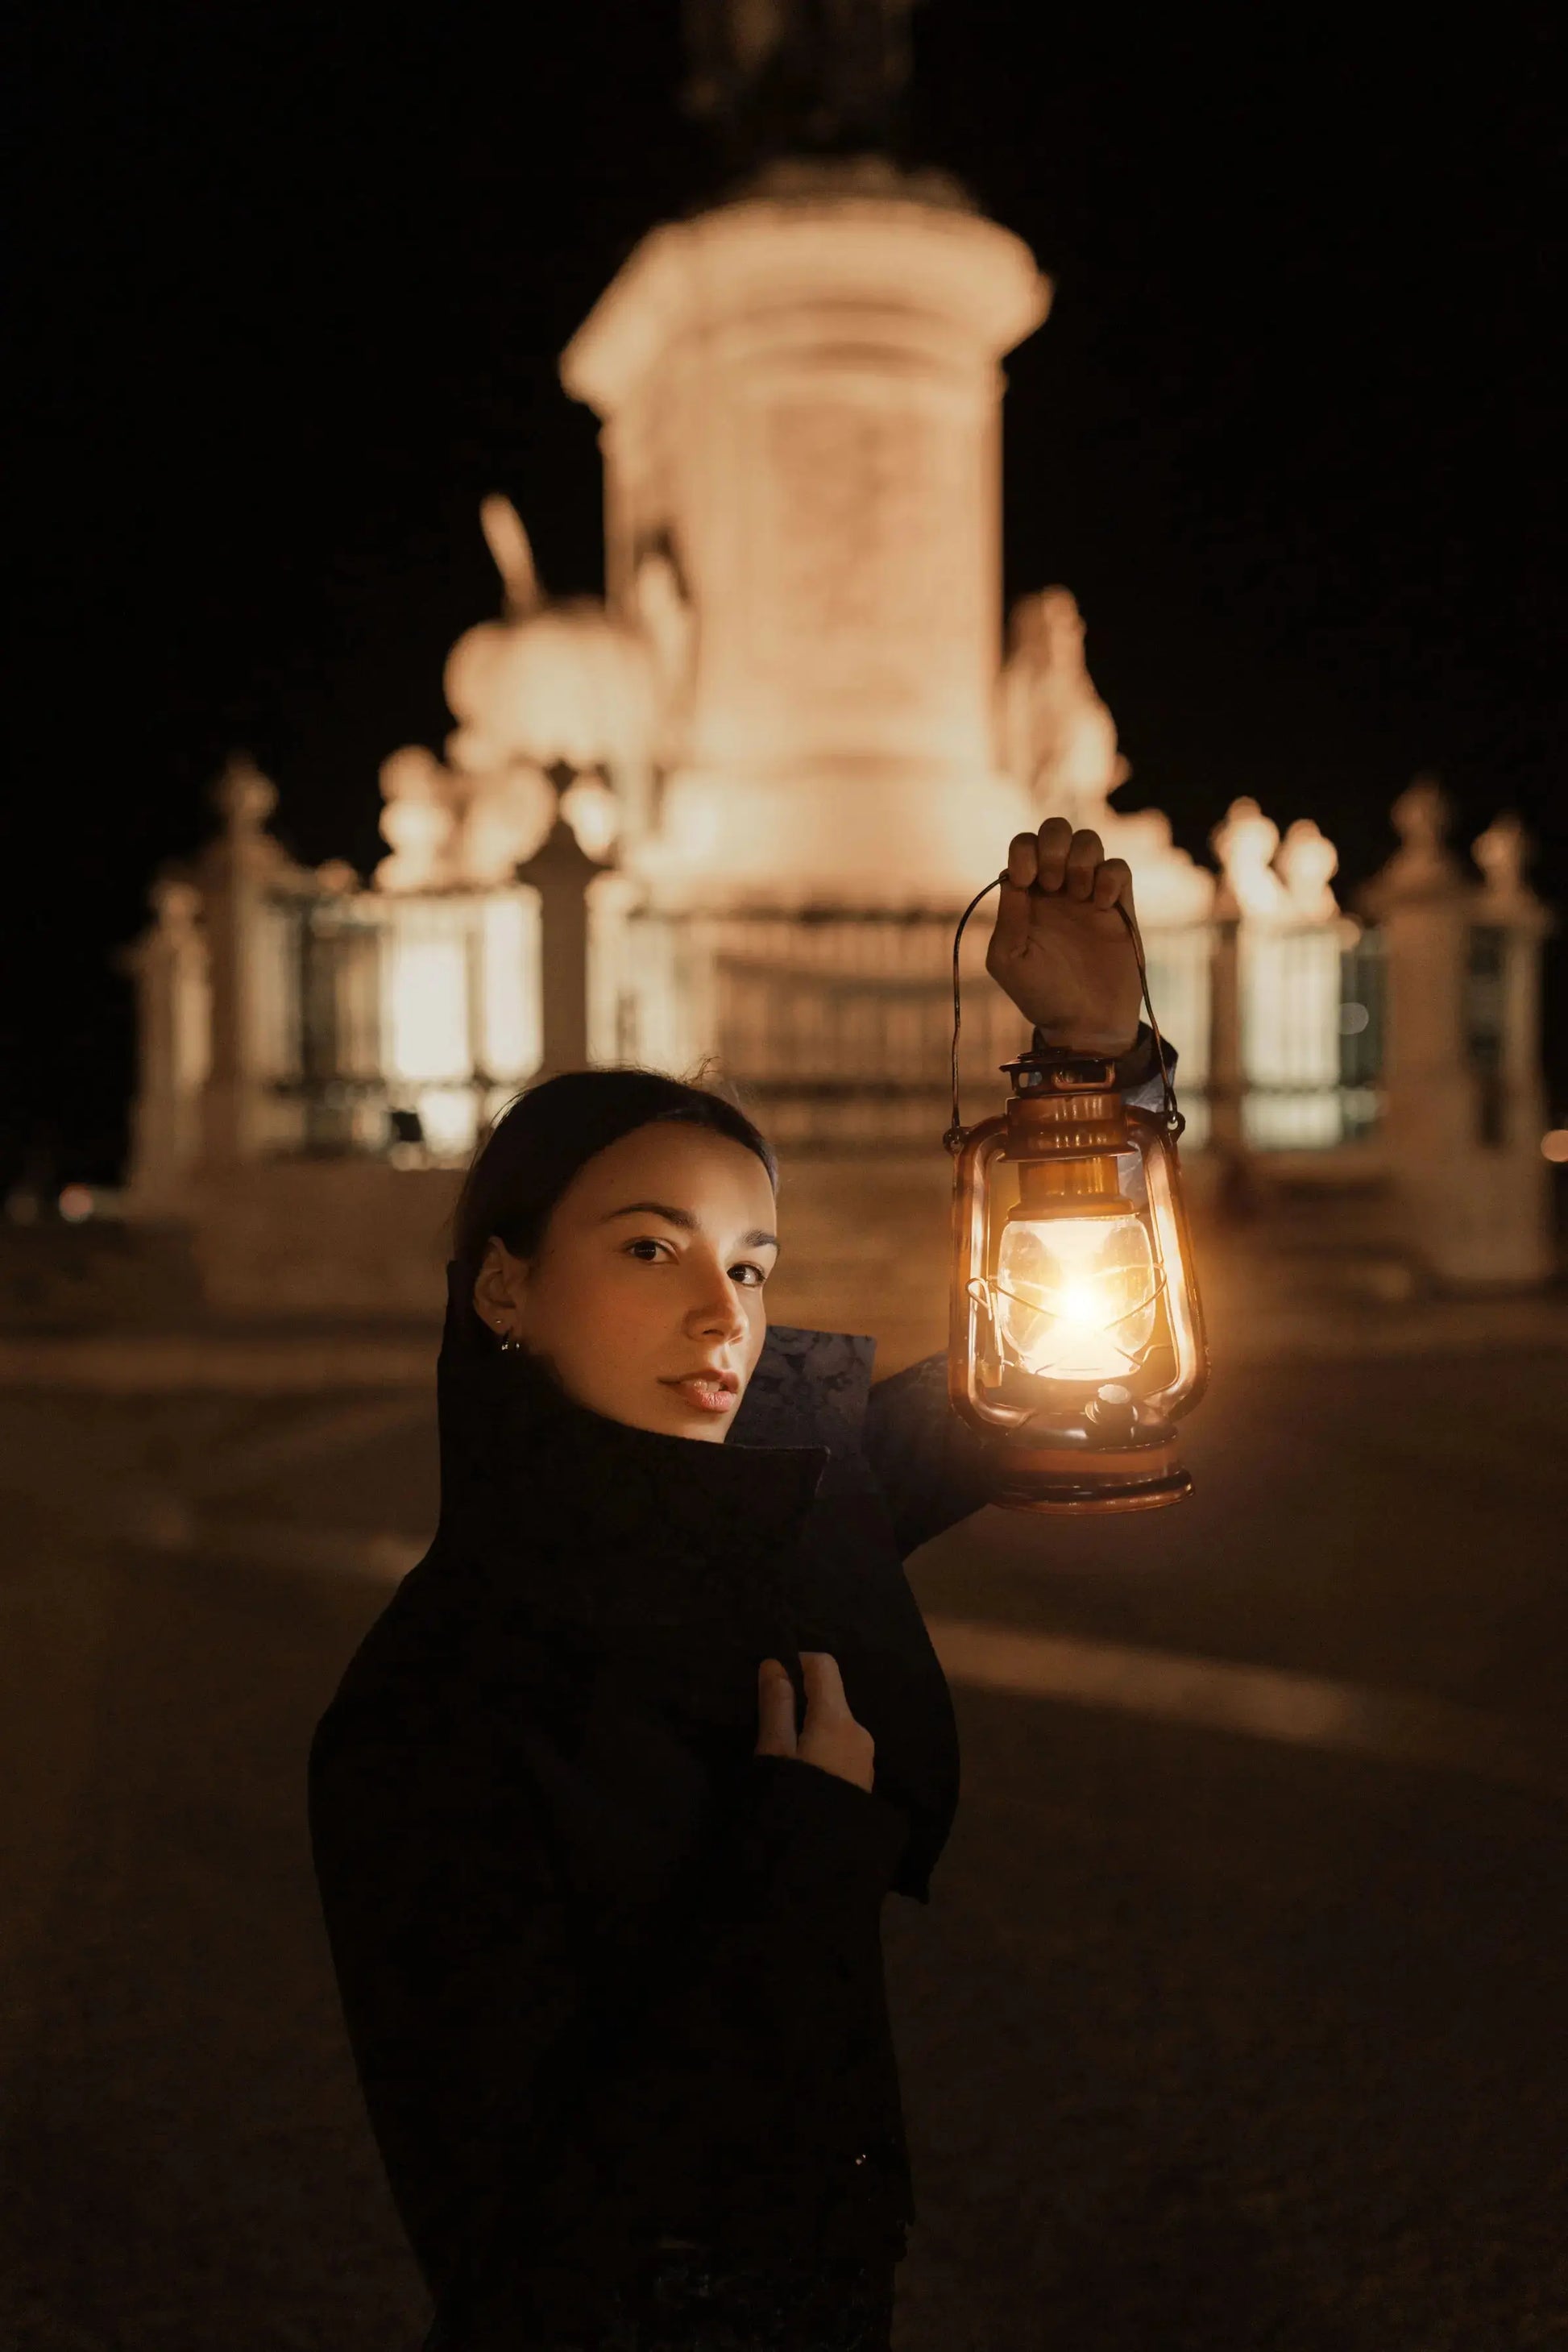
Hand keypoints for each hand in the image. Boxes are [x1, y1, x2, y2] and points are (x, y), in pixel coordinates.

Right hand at [755, 1653, 874, 1794]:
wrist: (823, 1866)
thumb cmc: (792, 1801)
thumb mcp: (774, 1753)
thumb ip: (776, 1707)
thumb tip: (775, 1664)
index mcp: (838, 1719)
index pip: (824, 1666)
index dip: (796, 1661)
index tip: (770, 1678)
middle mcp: (859, 1731)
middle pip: (830, 1697)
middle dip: (801, 1698)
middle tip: (767, 1719)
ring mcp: (866, 1758)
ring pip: (834, 1724)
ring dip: (810, 1725)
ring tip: (782, 1751)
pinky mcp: (864, 1780)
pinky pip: (841, 1747)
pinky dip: (821, 1746)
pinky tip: (803, 1770)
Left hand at [986, 818, 1142, 1055]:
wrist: (1085, 1024)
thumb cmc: (1040, 995)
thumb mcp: (1008, 959)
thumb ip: (1008, 915)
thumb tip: (1011, 876)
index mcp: (1025, 896)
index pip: (1023, 846)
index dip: (1024, 850)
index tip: (1025, 878)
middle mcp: (1056, 889)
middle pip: (1057, 829)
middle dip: (1054, 844)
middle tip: (1053, 883)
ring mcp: (1089, 894)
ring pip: (1090, 841)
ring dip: (1081, 858)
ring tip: (1078, 895)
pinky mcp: (1120, 906)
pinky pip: (1119, 867)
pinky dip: (1110, 877)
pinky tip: (1102, 905)